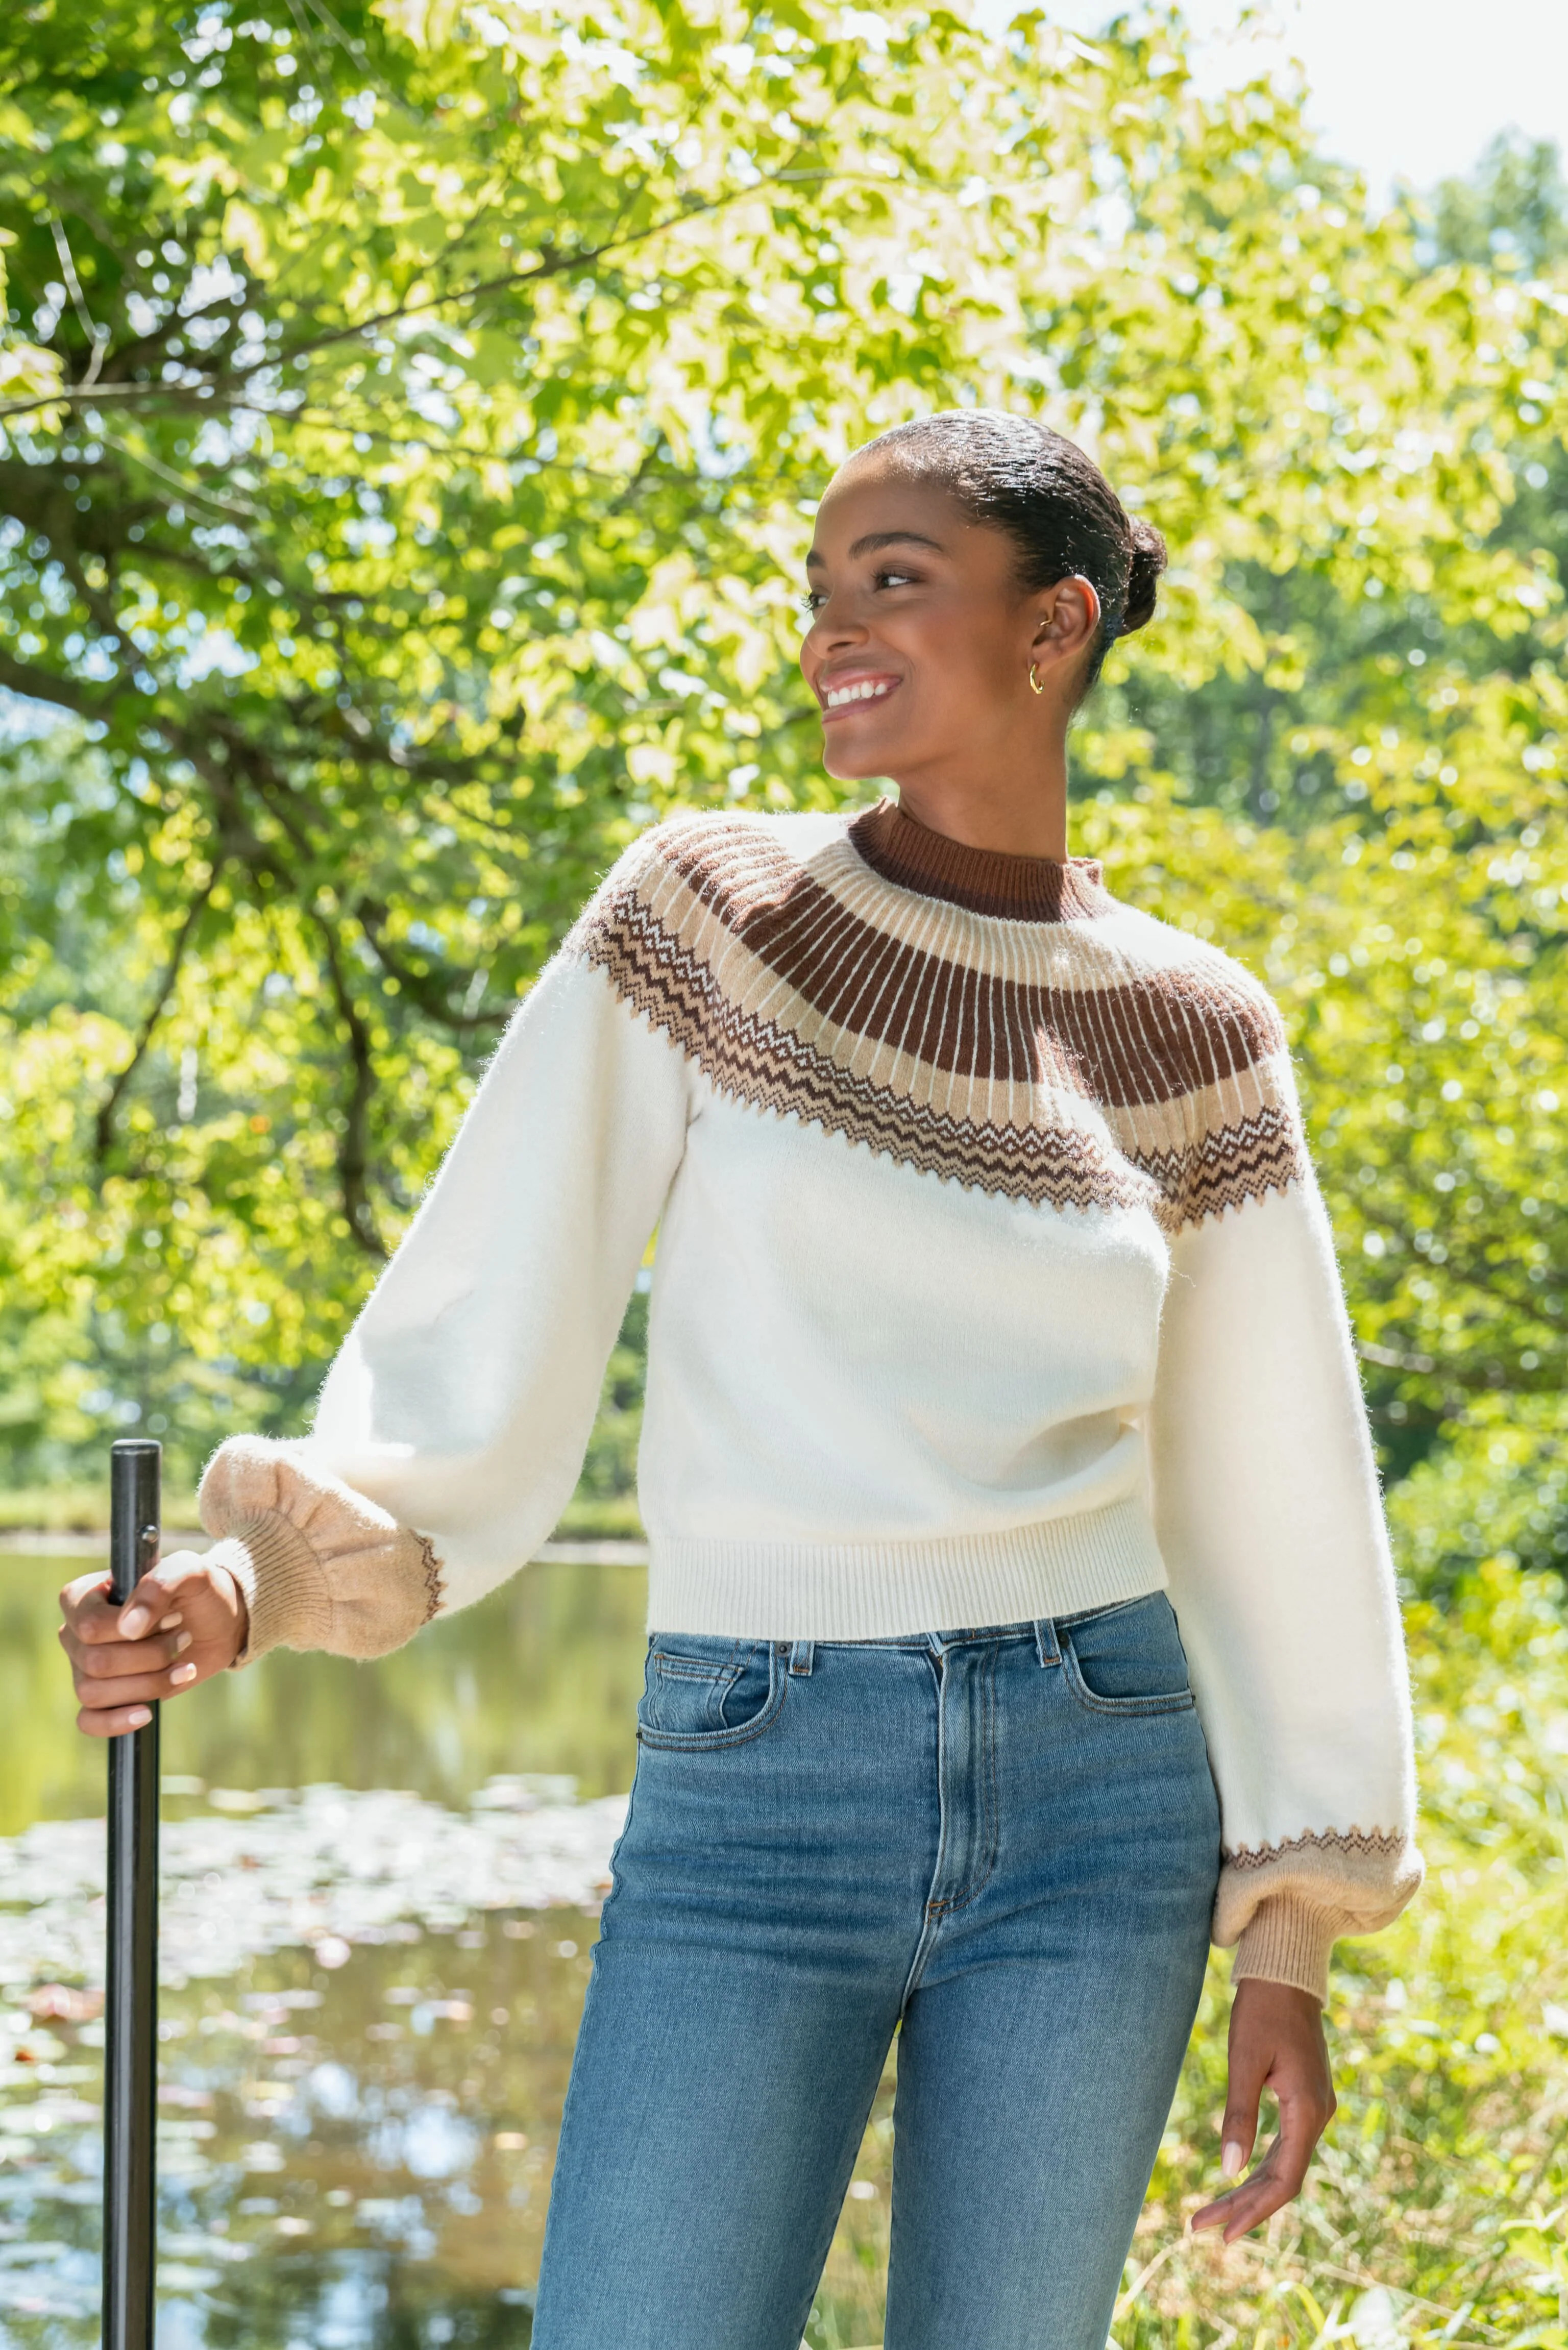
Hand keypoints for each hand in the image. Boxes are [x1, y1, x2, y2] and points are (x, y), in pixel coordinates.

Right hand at [59, 1550, 248, 1737]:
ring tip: (181, 1666)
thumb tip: (129, 1628)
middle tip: (182, 1638)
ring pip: (93, 1692)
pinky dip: (115, 1722)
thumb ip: (158, 1586)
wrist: (219, 1623)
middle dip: (150, 1656)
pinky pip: (88, 1720)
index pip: (89, 1625)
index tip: (170, 1617)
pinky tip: (146, 1712)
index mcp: (83, 1597)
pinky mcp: (104, 1696)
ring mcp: (85, 1667)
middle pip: (96, 1662)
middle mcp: (76, 1633)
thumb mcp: (189, 1571)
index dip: (131, 1629)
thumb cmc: (198, 1591)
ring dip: (148, 1683)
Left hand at [1190, 1978, 1334, 2240]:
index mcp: (1308, 2111)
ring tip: (1210, 2213)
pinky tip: (1238, 2179)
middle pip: (1282, 2179)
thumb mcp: (1245, 2060)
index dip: (1254, 2211)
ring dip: (1249, 2190)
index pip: (1284, 2180)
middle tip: (1200, 2227)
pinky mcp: (1305, 2099)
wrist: (1286, 1972)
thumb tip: (1228, 2169)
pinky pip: (1285, 2147)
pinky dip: (1260, 2167)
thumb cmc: (1263, 2009)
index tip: (1223, 2234)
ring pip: (1284, 2165)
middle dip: (1243, 2206)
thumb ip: (1239, 2115)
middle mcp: (1318, 2116)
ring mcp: (1315, 2108)